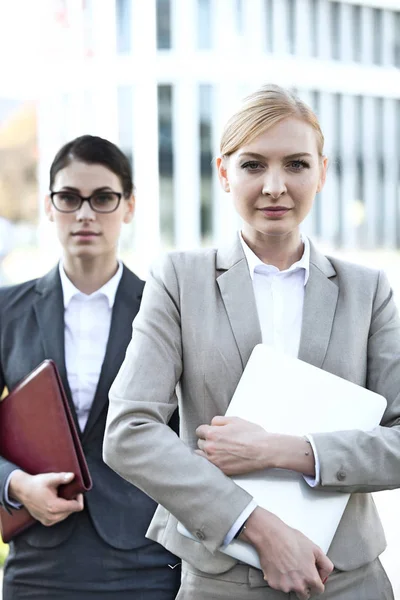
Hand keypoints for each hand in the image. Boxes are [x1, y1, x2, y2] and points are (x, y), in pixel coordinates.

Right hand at [8, 471, 83, 525]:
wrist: (22, 490)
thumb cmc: (35, 484)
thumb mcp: (50, 478)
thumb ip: (62, 478)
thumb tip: (72, 476)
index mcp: (54, 507)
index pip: (77, 507)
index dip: (79, 497)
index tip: (76, 491)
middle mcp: (52, 517)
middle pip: (72, 511)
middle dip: (73, 501)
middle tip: (68, 491)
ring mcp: (48, 521)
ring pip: (66, 514)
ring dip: (67, 506)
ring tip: (61, 496)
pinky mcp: (45, 522)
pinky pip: (59, 517)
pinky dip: (61, 510)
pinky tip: (56, 501)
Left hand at [196, 416, 315, 476]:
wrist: (264, 450)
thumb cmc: (252, 435)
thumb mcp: (235, 420)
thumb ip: (219, 420)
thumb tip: (212, 424)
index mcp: (212, 433)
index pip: (199, 431)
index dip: (206, 430)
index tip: (210, 432)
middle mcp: (210, 448)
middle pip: (200, 443)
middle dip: (206, 441)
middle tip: (217, 441)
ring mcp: (215, 461)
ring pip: (201, 456)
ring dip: (206, 452)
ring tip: (217, 451)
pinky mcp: (221, 471)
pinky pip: (209, 466)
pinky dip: (211, 463)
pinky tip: (220, 459)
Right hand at [241, 507, 332, 598]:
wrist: (271, 535)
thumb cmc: (292, 539)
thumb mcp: (315, 548)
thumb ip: (325, 565)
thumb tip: (324, 575)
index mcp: (310, 578)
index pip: (318, 590)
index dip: (316, 582)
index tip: (311, 576)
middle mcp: (298, 585)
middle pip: (305, 594)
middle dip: (304, 585)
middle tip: (298, 571)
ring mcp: (285, 585)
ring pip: (291, 589)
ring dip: (291, 581)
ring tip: (287, 565)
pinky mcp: (273, 583)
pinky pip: (279, 585)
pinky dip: (279, 578)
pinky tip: (279, 565)